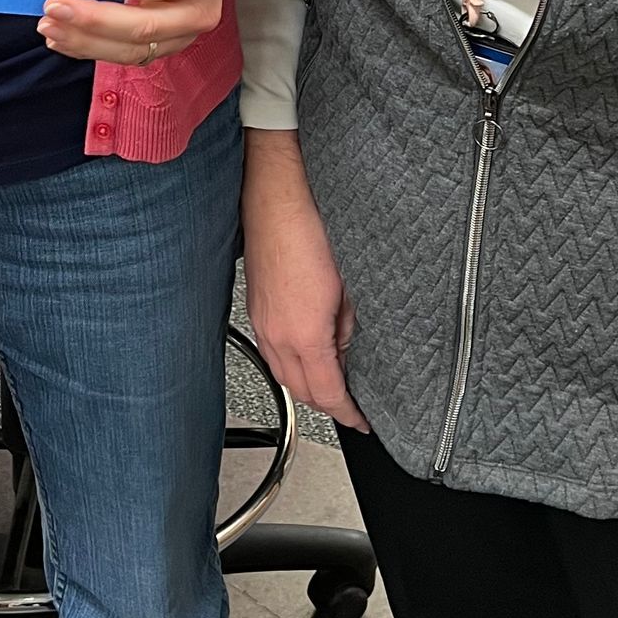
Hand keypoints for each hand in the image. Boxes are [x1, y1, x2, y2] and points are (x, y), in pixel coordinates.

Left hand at [39, 0, 243, 65]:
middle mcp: (200, 11)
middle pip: (140, 25)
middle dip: (89, 19)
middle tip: (52, 7)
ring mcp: (186, 36)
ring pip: (132, 49)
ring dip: (85, 41)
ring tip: (50, 27)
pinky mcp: (169, 48)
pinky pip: (128, 55)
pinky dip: (92, 48)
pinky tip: (64, 39)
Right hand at [241, 128, 368, 431]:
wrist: (276, 196)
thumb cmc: (312, 227)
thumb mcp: (348, 284)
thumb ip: (348, 323)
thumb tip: (347, 343)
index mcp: (305, 332)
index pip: (328, 392)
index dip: (348, 413)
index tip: (361, 421)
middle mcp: (278, 334)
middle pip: (303, 391)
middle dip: (329, 403)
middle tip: (352, 403)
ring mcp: (263, 322)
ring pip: (284, 374)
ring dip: (309, 384)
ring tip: (334, 379)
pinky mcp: (255, 308)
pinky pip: (272, 352)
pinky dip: (292, 362)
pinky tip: (307, 352)